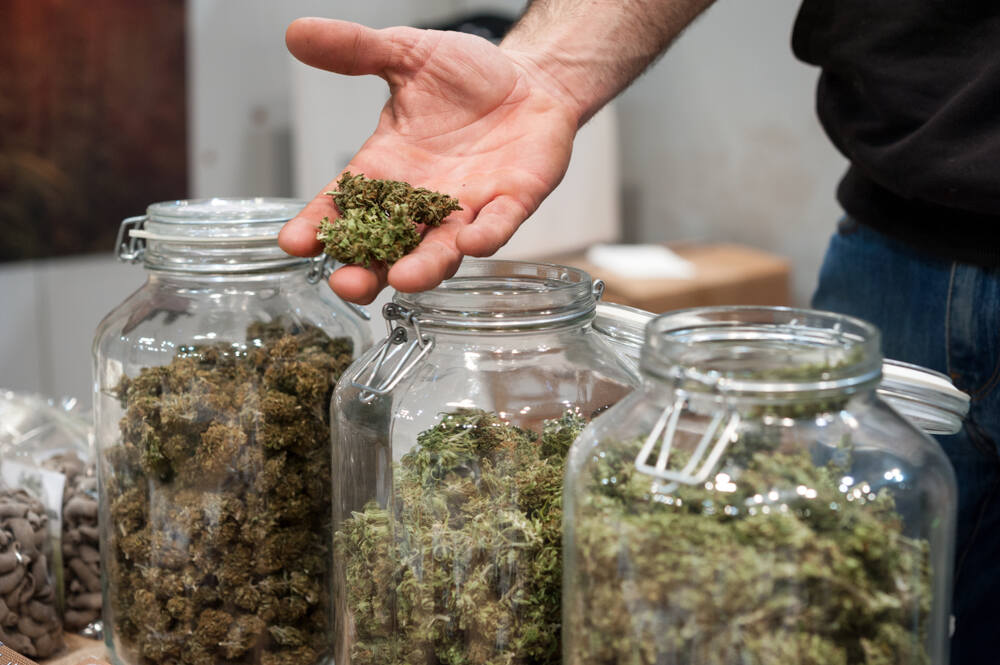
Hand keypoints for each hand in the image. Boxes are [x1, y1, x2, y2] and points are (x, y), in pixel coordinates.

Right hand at [278, 18, 579, 303]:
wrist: (529, 78)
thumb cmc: (466, 76)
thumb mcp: (405, 55)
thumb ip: (355, 50)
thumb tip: (297, 34)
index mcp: (388, 168)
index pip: (345, 203)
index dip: (319, 224)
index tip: (295, 243)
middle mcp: (423, 199)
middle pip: (387, 246)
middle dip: (367, 269)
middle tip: (346, 285)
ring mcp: (468, 206)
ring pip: (441, 249)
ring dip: (423, 267)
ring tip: (402, 279)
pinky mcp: (514, 200)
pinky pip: (498, 224)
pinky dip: (486, 236)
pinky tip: (472, 242)